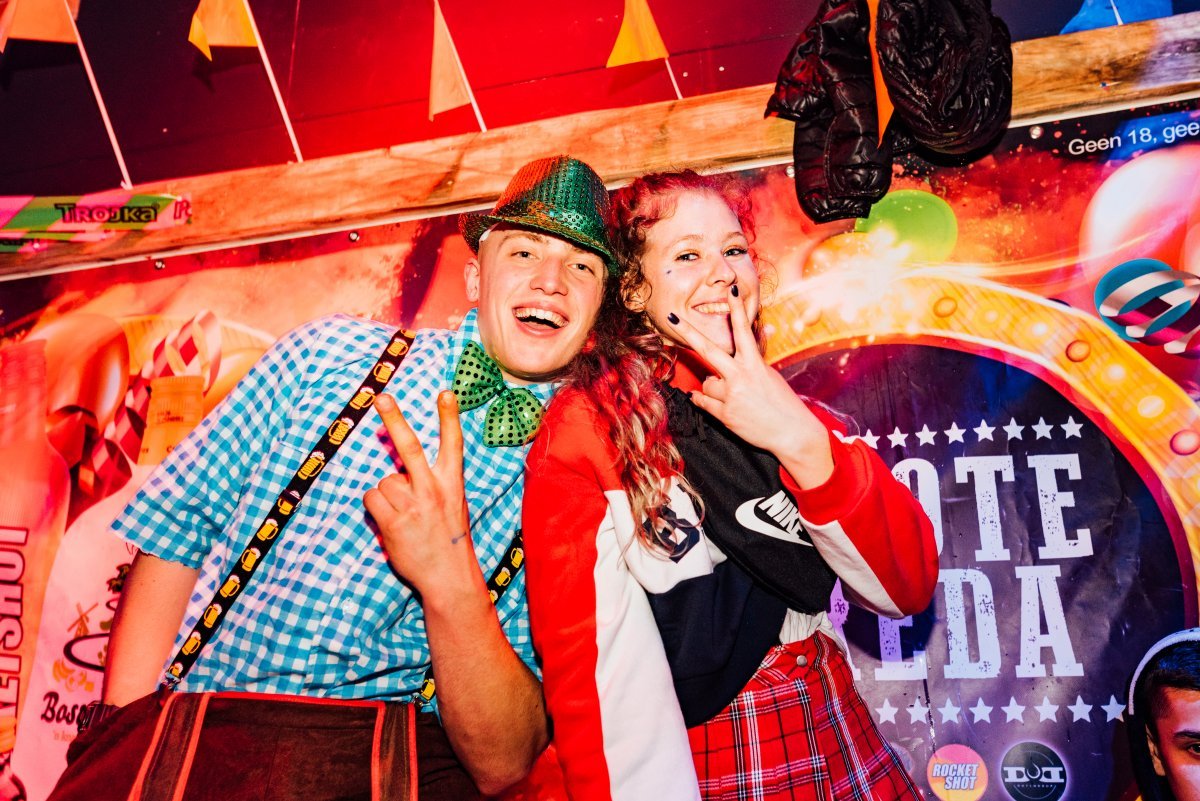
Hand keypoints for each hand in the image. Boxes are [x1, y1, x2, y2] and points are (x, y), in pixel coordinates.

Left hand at [364, 391, 473, 596]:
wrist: (448, 576)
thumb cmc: (448, 536)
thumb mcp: (452, 503)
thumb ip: (431, 482)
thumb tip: (396, 470)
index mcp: (451, 484)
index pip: (452, 444)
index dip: (449, 416)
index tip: (445, 392)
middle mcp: (433, 491)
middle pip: (410, 447)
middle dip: (395, 420)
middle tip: (381, 397)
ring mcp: (413, 507)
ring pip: (384, 481)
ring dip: (387, 495)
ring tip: (403, 514)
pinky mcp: (394, 523)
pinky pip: (372, 500)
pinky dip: (377, 508)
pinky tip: (391, 522)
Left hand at [667, 286, 834, 486]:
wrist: (793, 434)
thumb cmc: (783, 403)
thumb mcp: (770, 376)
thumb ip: (753, 361)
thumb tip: (751, 341)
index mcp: (755, 364)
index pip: (743, 331)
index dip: (736, 309)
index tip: (731, 289)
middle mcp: (741, 376)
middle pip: (708, 350)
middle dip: (688, 332)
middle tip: (671, 317)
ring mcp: (731, 396)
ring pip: (707, 383)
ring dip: (716, 389)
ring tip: (736, 398)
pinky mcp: (725, 415)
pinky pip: (702, 401)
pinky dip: (704, 401)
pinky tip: (717, 403)